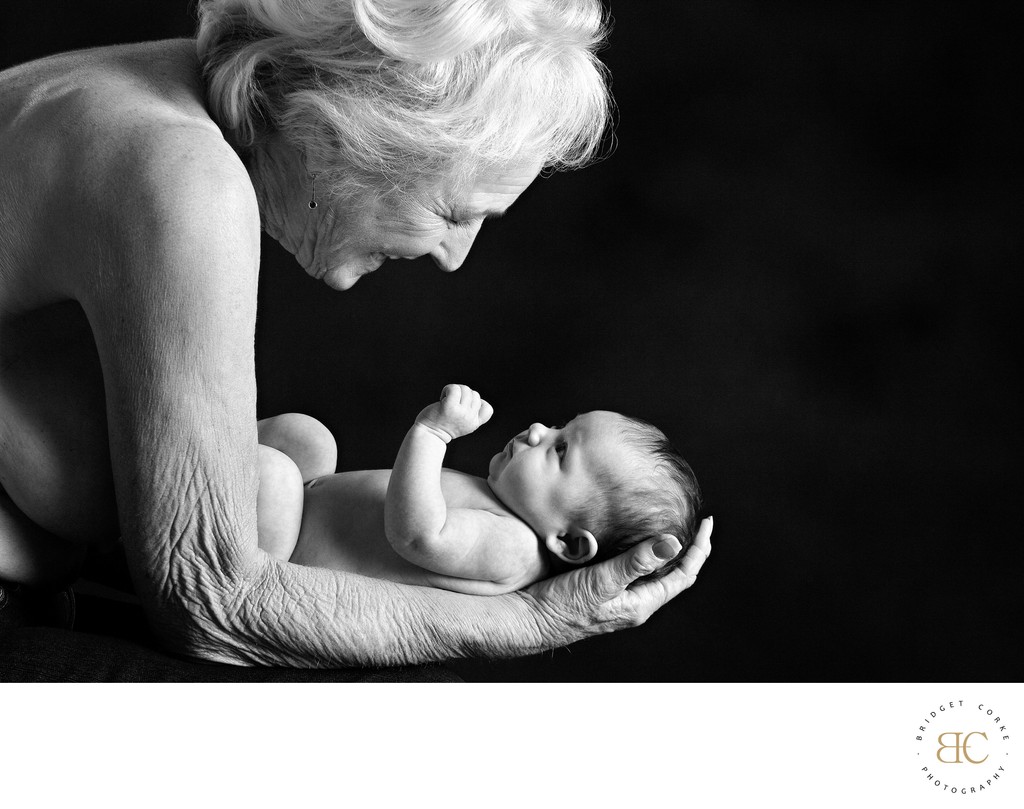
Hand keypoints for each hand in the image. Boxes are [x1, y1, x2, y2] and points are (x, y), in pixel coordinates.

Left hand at [416, 384, 493, 442]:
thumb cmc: (443, 426)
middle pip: (474, 394)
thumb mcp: (463, 424)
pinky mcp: (449, 407)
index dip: (477, 404)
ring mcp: (460, 413)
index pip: (488, 408)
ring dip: (454, 392)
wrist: (428, 435)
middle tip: (451, 405)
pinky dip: (447, 389)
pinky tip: (442, 398)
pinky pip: (454, 388)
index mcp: (474, 423)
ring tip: (446, 402)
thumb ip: (472, 413)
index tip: (463, 409)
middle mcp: (470, 418)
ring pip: (465, 389)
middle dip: (462, 396)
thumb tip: (474, 395)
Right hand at [519, 517, 712, 647]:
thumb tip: (672, 543)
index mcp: (642, 604)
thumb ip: (636, 562)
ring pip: (653, 574)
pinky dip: (643, 554)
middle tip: (698, 523)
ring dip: (667, 552)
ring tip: (673, 528)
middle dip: (689, 550)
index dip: (699, 550)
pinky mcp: (602, 592)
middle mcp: (634, 604)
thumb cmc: (563, 607)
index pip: (684, 574)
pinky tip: (634, 540)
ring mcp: (618, 599)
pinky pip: (633, 572)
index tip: (707, 524)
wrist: (529, 620)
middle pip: (674, 575)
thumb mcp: (602, 581)